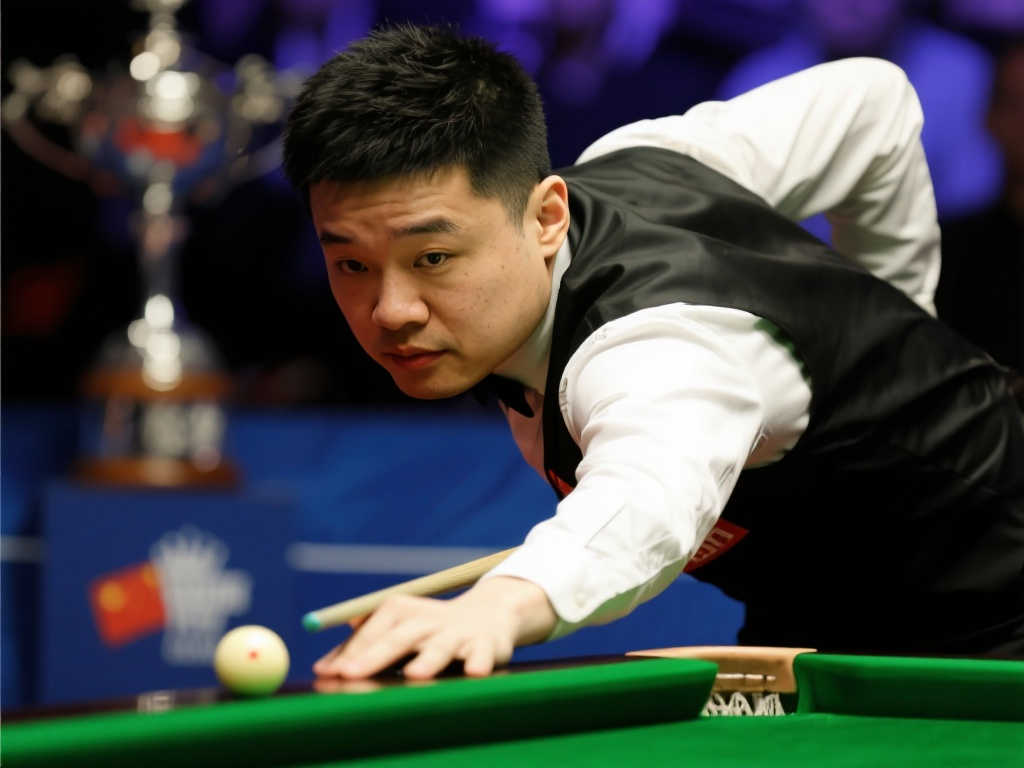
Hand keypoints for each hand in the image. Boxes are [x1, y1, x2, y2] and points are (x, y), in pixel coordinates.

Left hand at [312, 576, 556, 679]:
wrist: (490, 615)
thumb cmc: (432, 629)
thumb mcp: (399, 629)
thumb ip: (363, 646)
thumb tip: (322, 666)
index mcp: (403, 611)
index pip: (372, 632)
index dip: (350, 653)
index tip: (329, 673)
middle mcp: (428, 620)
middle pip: (399, 638)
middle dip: (375, 656)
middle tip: (351, 673)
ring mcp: (458, 633)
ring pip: (440, 647)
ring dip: (428, 660)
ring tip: (415, 673)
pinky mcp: (487, 645)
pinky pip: (482, 655)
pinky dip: (478, 663)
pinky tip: (473, 672)